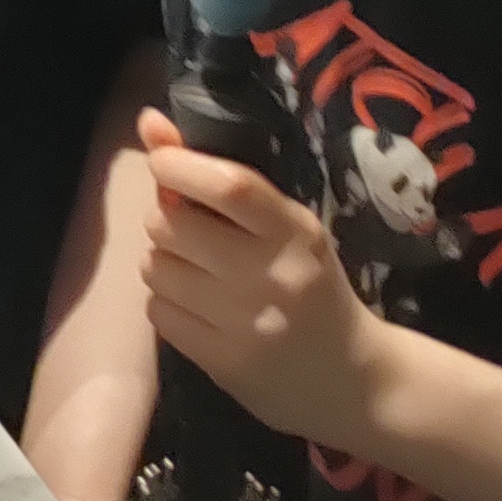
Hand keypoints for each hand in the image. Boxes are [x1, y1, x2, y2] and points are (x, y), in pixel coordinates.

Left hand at [136, 111, 388, 444]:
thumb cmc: (312, 287)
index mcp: (295, 232)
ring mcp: (245, 322)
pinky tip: (199, 308)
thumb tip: (148, 122)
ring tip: (197, 274)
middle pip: (171, 225)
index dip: (178, 164)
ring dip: (164, 262)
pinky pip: (158, 310)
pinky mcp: (223, 361)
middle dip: (166, 220)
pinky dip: (167, 303)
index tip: (162, 162)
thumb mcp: (284, 227)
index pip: (229, 186)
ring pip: (155, 267)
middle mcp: (271, 275)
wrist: (353, 379)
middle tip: (190, 234)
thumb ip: (216, 177)